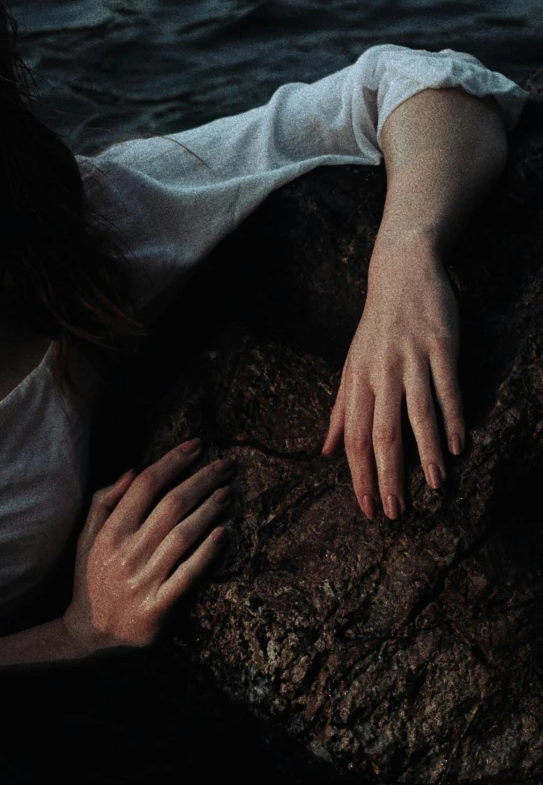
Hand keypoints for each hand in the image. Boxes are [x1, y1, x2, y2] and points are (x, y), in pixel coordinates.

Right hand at [62, 440, 231, 655]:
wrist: (90, 635)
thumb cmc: (92, 581)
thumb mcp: (87, 539)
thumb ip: (103, 503)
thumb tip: (132, 471)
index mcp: (110, 533)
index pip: (145, 486)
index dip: (173, 461)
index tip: (196, 445)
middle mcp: (127, 553)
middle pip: (171, 505)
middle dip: (201, 479)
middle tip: (226, 464)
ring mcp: (143, 580)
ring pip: (183, 535)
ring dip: (209, 510)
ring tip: (228, 492)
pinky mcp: (158, 606)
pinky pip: (189, 574)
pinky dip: (208, 552)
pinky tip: (225, 533)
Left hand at [322, 232, 461, 518]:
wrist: (402, 271)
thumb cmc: (375, 327)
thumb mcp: (350, 366)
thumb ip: (340, 410)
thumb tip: (326, 451)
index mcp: (356, 381)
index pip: (353, 438)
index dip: (359, 475)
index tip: (368, 509)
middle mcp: (380, 373)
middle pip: (380, 433)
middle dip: (387, 476)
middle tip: (396, 513)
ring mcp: (411, 359)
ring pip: (416, 414)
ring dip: (425, 454)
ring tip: (434, 487)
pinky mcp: (441, 346)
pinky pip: (447, 388)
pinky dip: (452, 418)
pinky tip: (458, 447)